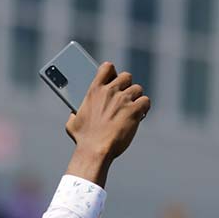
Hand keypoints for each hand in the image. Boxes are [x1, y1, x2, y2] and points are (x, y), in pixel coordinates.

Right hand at [65, 63, 150, 185]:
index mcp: (95, 90)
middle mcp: (110, 91)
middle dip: (127, 86)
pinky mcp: (135, 110)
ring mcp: (123, 100)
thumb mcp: (73, 123)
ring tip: (132, 108)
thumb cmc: (83, 139)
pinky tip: (140, 114)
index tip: (113, 79)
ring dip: (136, 97)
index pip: (107, 67)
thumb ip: (75, 113)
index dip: (112, 72)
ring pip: (138, 88)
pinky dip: (144, 108)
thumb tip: (73, 113)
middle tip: (124, 98)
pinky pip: (145, 101)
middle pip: (126, 76)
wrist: (95, 150)